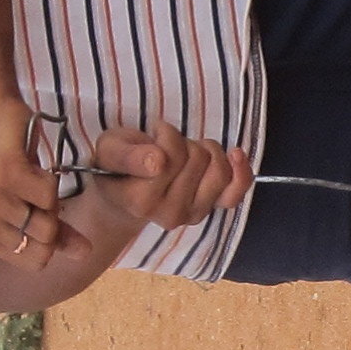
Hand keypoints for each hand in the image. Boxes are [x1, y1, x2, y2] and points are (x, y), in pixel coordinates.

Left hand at [0, 96, 63, 260]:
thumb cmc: (7, 163)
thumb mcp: (29, 205)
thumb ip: (56, 233)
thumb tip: (86, 253)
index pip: (36, 262)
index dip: (48, 237)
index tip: (32, 210)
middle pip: (45, 244)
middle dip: (52, 217)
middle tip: (32, 190)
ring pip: (48, 221)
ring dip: (50, 196)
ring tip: (30, 176)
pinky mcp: (6, 174)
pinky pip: (49, 194)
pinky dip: (50, 178)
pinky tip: (31, 165)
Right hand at [73, 125, 255, 235]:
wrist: (124, 195)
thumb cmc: (116, 167)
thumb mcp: (109, 151)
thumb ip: (128, 156)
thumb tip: (157, 161)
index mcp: (141, 201)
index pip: (170, 156)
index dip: (165, 135)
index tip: (153, 136)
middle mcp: (169, 214)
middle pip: (196, 158)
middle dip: (183, 142)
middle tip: (165, 148)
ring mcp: (193, 214)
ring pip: (218, 168)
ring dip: (204, 150)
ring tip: (184, 152)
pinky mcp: (210, 210)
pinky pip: (236, 191)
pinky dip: (240, 171)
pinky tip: (235, 154)